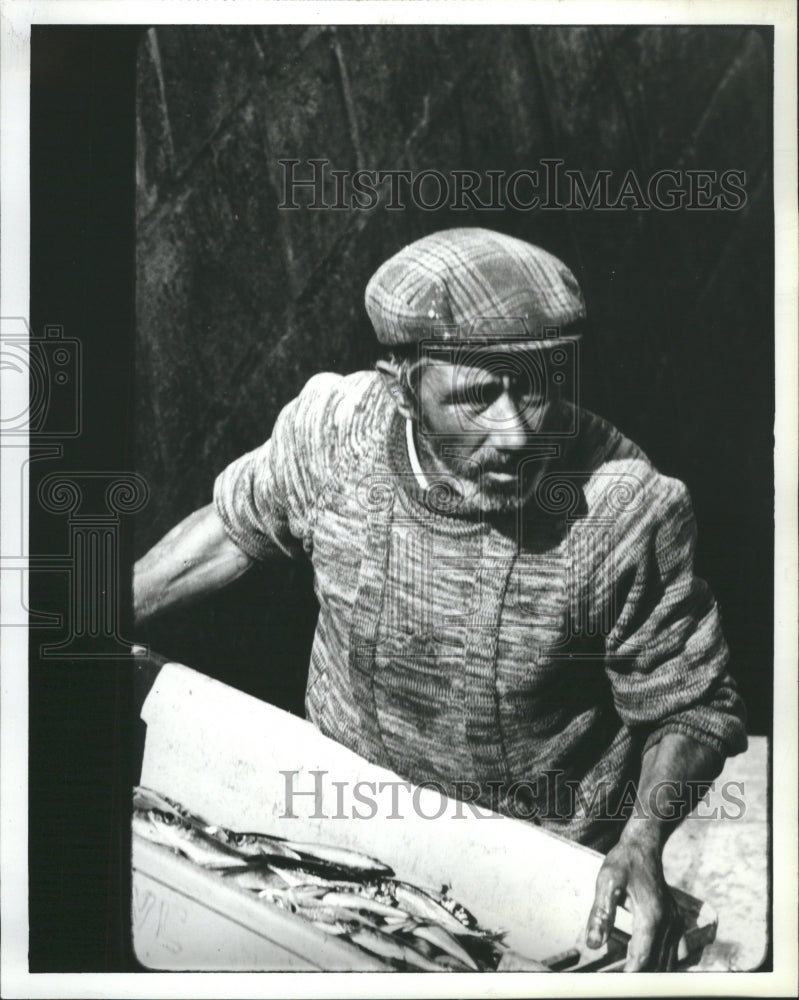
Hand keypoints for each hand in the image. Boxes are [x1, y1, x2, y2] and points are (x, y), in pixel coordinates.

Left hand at [585, 836, 683, 970]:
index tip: (614, 986)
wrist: (643, 847)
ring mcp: (675, 924)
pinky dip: (657, 961)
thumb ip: (601, 913)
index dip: (629, 976)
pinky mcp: (676, 923)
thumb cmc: (623, 862)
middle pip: (656, 964)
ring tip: (627, 977)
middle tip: (618, 982)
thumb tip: (592, 943)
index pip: (642, 958)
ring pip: (667, 961)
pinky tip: (640, 961)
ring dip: (649, 971)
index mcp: (651, 916)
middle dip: (639, 977)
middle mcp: (668, 923)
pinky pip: (671, 952)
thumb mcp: (606, 882)